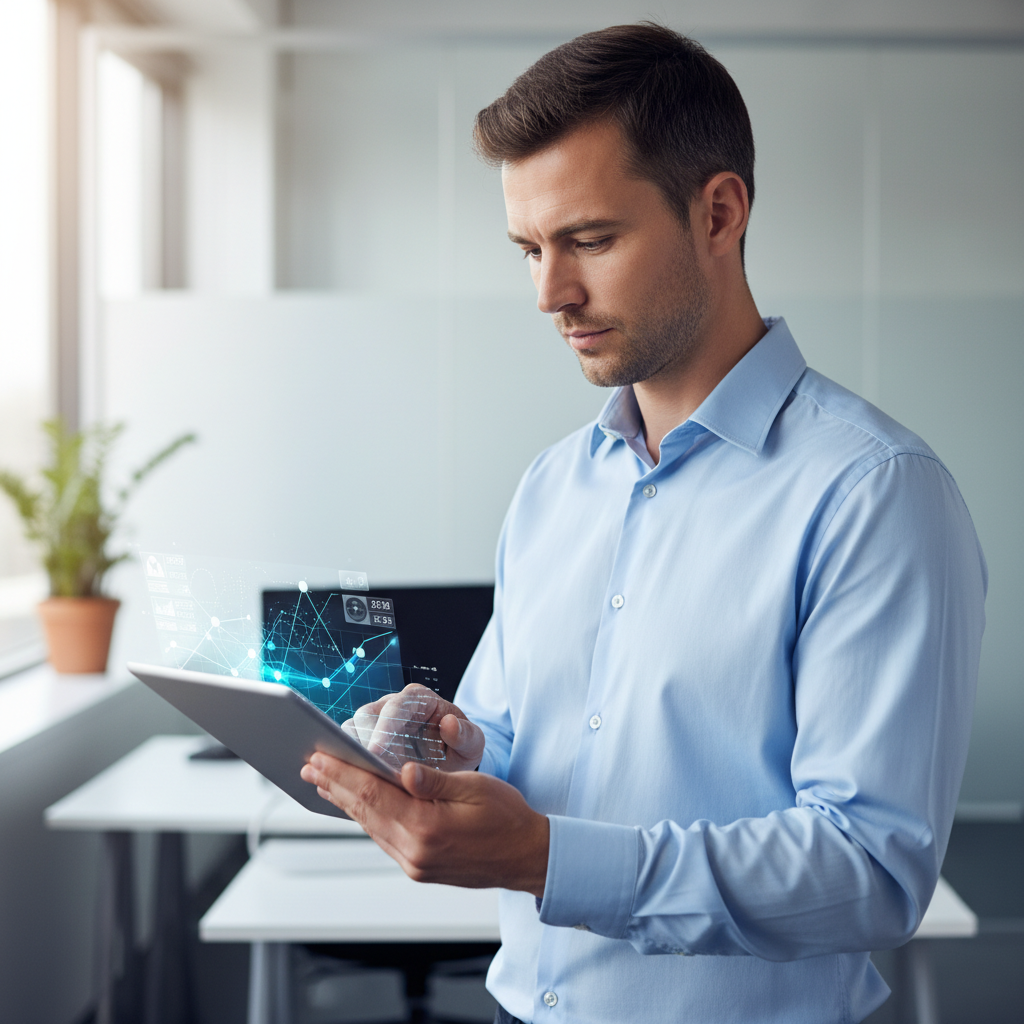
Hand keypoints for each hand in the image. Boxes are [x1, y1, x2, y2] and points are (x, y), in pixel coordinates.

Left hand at [300, 754, 549, 895]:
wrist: (528, 858)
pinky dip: (366, 817)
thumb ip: (435, 782)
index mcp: (428, 828)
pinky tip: (357, 805)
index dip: (343, 775)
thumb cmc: (508, 818)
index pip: (373, 796)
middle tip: (310, 766)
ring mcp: (415, 864)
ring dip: (345, 802)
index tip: (320, 758)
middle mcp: (415, 852)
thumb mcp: (476, 788)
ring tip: (324, 782)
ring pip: (370, 827)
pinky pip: (383, 838)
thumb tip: (403, 771)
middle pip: (364, 813)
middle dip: (335, 786)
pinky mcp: (419, 867)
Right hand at [341, 684, 484, 771]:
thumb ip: (466, 735)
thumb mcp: (471, 742)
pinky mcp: (364, 743)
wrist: (451, 759)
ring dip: (348, 756)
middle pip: (365, 717)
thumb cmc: (460, 747)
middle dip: (361, 744)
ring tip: (349, 782)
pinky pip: (346, 751)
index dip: (383, 729)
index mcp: (418, 699)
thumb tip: (450, 724)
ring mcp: (375, 724)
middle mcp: (391, 706)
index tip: (376, 753)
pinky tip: (345, 789)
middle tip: (361, 772)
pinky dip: (345, 768)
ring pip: (351, 733)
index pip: (395, 708)